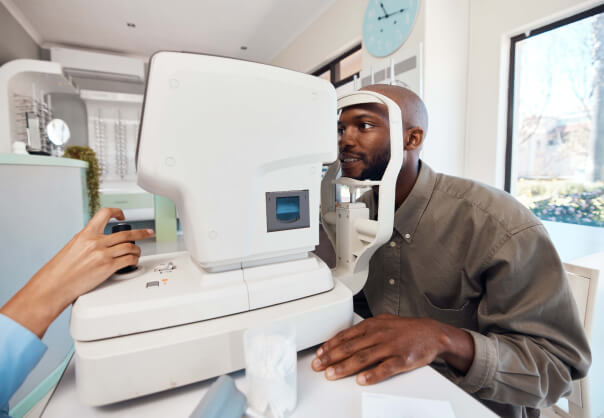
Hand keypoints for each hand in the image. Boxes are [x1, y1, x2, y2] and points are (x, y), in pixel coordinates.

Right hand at [0, 208, 153, 337]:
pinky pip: (128, 260)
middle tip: (148, 232)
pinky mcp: (108, 267)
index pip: (104, 214)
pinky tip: (133, 261)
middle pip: (126, 233)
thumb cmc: (61, 269)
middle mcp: (96, 242)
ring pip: (130, 247)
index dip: (117, 212)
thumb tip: (100, 239)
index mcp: (86, 234)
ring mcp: (103, 254)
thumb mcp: (73, 246)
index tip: (123, 215)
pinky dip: (134, 260)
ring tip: (137, 252)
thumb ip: (88, 240)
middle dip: (141, 233)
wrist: (56, 284)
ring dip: (137, 250)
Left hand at [311, 314, 473, 384]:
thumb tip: (343, 338)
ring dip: (345, 367)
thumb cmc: (406, 329)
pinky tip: (361, 380)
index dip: (330, 346)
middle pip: (350, 347)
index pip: (346, 336)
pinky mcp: (403, 359)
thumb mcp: (383, 322)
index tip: (319, 354)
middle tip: (318, 366)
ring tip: (332, 374)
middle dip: (331, 357)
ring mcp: (391, 347)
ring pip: (363, 358)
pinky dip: (372, 375)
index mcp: (373, 325)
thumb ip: (364, 330)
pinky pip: (385, 368)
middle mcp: (379, 335)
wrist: (432, 332)